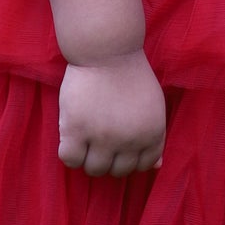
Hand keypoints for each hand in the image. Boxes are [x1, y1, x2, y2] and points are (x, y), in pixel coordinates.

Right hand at [57, 49, 166, 176]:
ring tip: (85, 139)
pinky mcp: (76, 130)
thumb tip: (155, 166)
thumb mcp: (153, 107)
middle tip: (99, 140)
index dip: (128, 158)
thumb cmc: (130, 76)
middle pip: (117, 171)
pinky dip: (69, 154)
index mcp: (151, 135)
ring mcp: (102, 137)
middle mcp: (129, 141)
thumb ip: (155, 138)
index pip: (142, 166)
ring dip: (88, 158)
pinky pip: (69, 159)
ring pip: (93, 170)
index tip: (118, 146)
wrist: (107, 52)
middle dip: (109, 159)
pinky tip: (71, 138)